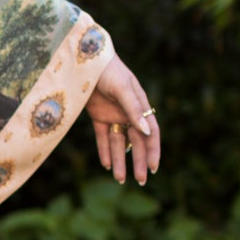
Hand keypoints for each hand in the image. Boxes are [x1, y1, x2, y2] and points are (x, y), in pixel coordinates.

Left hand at [86, 54, 159, 186]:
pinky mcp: (97, 116)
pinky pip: (102, 137)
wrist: (85, 59)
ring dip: (120, 160)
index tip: (154, 168)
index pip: (151, 133)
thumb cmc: (108, 69)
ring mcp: (113, 115)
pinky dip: (104, 150)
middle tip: (140, 181)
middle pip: (136, 142)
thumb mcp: (122, 87)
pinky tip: (106, 165)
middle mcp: (129, 113)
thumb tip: (146, 132)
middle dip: (139, 161)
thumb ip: (133, 109)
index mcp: (140, 105)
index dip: (153, 151)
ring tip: (120, 179)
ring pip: (119, 143)